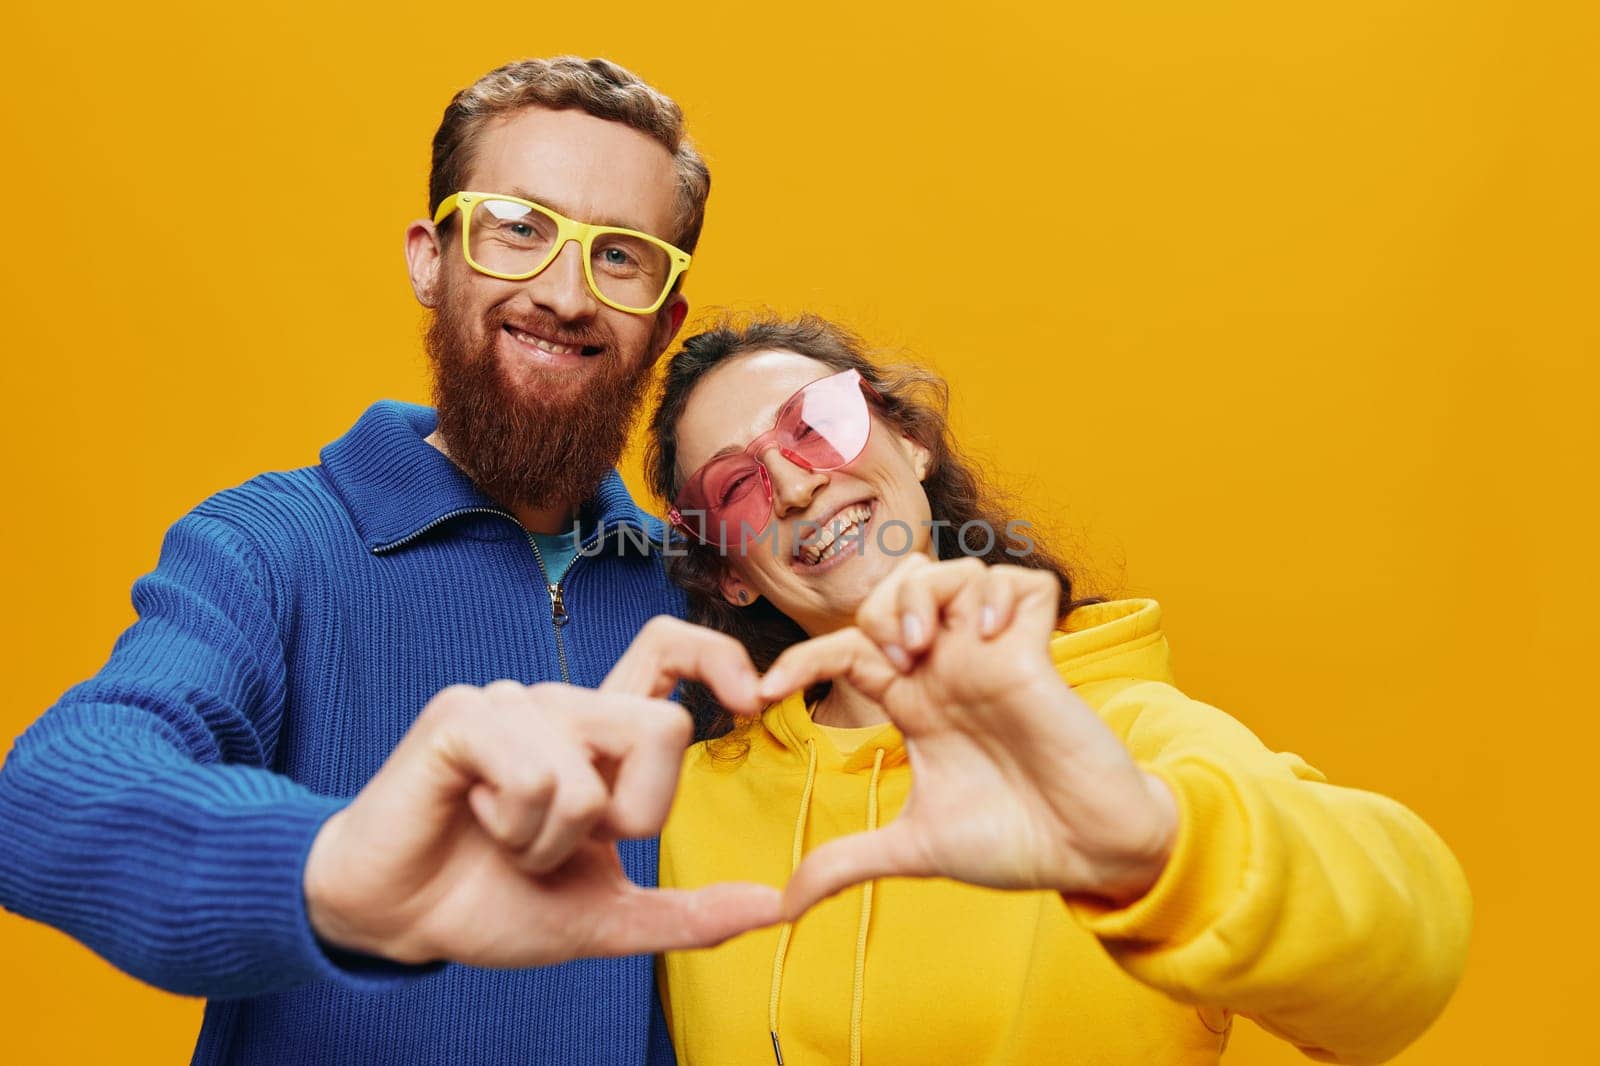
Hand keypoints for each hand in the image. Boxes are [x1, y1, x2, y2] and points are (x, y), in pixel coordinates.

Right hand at [304, 617, 778, 967]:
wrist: (401, 920)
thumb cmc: (493, 902)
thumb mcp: (604, 918)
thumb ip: (685, 913)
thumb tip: (773, 908)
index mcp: (601, 737)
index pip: (668, 650)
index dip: (718, 656)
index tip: (751, 700)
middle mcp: (565, 706)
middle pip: (663, 729)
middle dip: (629, 818)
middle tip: (566, 846)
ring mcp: (514, 703)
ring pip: (590, 778)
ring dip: (551, 844)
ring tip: (506, 839)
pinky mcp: (464, 716)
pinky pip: (535, 777)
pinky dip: (513, 827)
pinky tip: (475, 819)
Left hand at [758, 556, 1176, 917]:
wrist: (1089, 856)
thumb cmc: (1013, 842)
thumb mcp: (914, 850)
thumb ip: (847, 862)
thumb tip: (782, 903)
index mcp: (915, 704)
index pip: (846, 651)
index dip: (801, 661)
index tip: (763, 695)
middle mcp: (951, 670)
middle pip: (897, 591)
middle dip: (878, 610)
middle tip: (888, 664)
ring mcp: (995, 656)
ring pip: (954, 571)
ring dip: (927, 595)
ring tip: (925, 645)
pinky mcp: (1042, 654)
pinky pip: (1025, 583)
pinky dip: (1001, 593)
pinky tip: (991, 634)